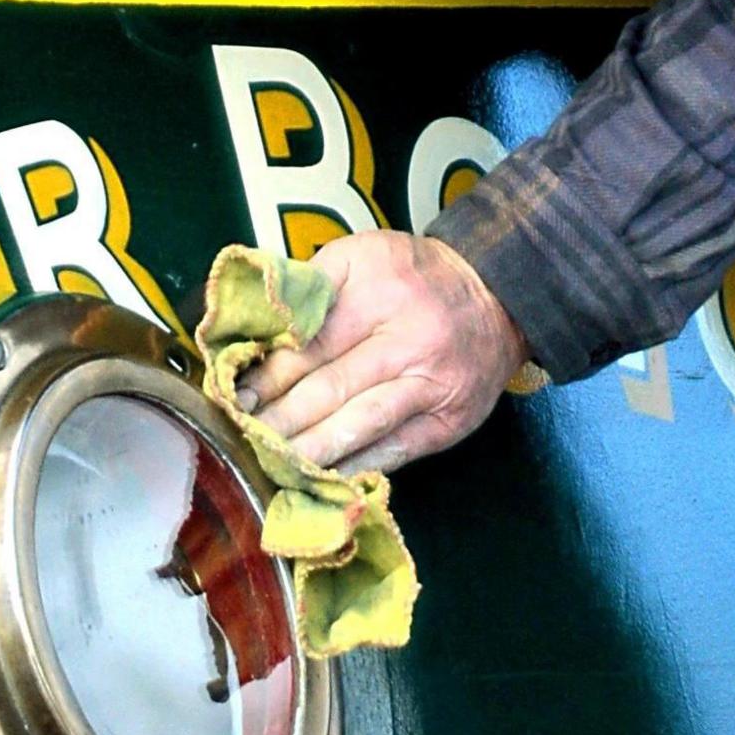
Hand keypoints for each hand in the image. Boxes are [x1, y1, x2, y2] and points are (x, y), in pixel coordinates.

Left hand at [241, 233, 528, 474]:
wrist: (499, 299)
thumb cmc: (415, 278)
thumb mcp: (363, 256)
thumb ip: (311, 287)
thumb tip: (255, 328)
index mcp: (377, 291)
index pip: (309, 344)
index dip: (268, 376)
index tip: (235, 397)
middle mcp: (406, 338)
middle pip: (328, 388)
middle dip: (278, 419)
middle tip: (243, 437)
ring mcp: (430, 384)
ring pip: (359, 425)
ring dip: (309, 451)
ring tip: (271, 463)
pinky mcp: (447, 422)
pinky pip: (392, 452)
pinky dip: (353, 468)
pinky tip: (320, 479)